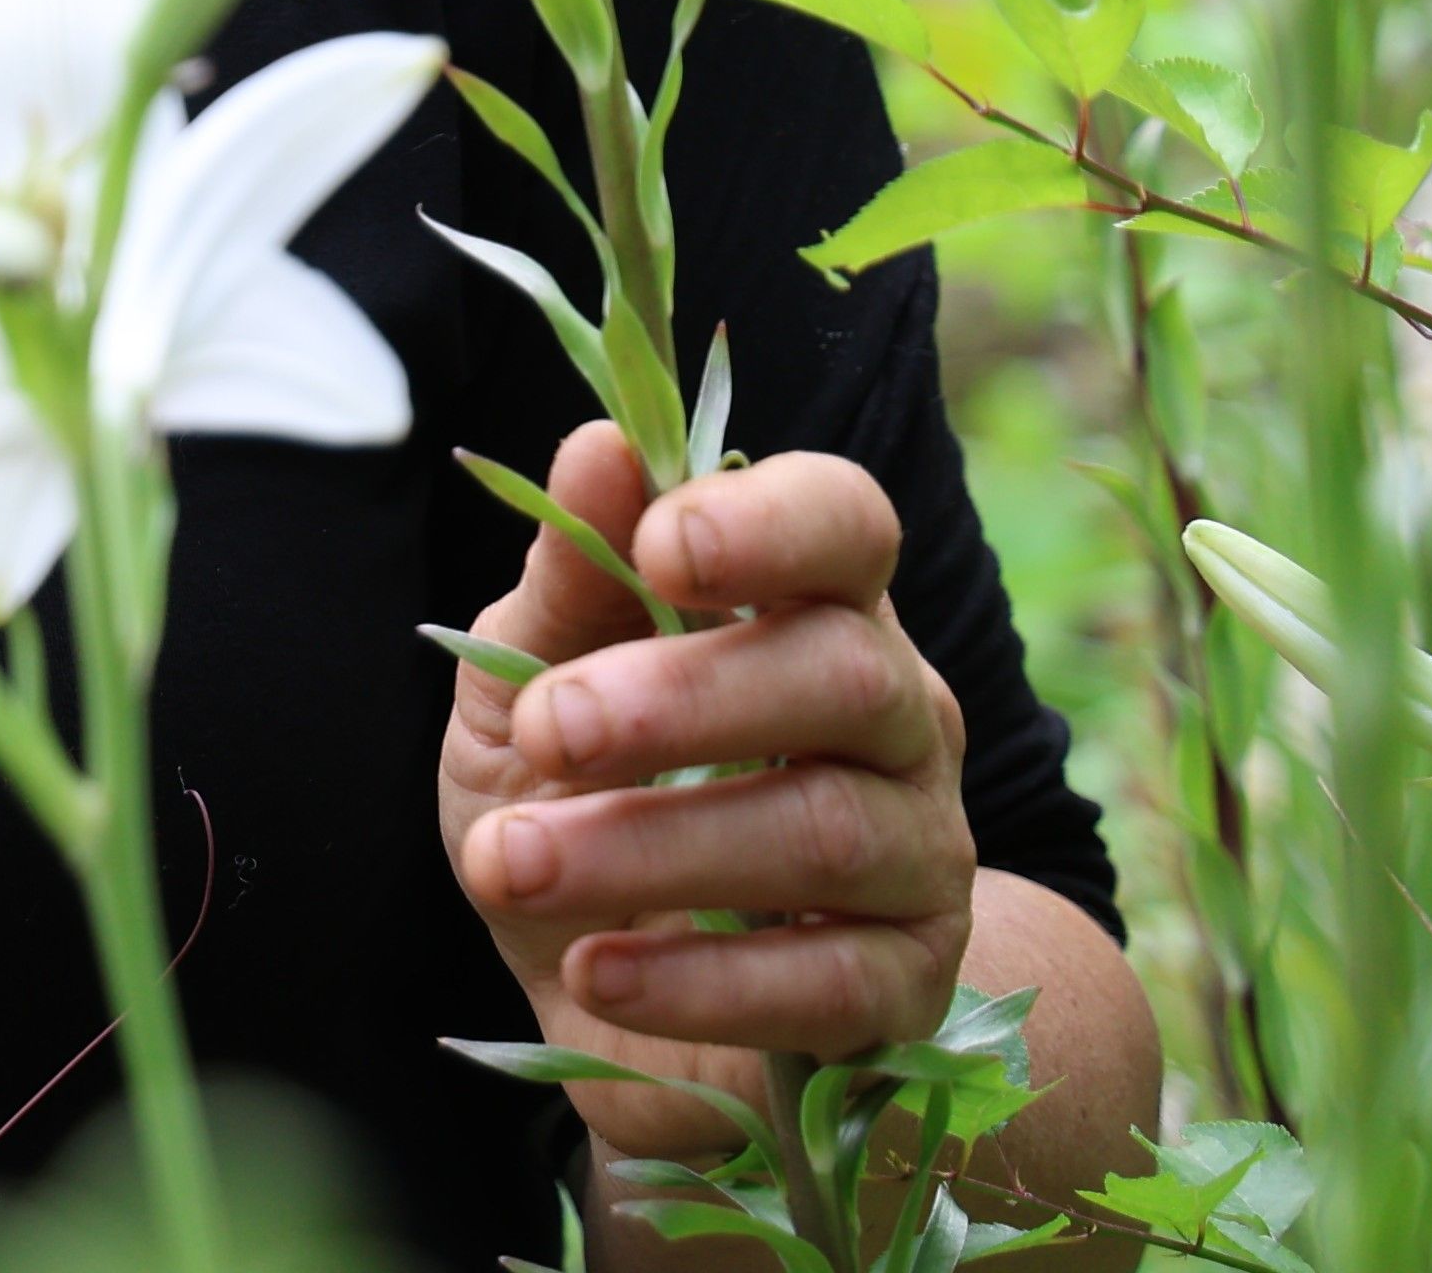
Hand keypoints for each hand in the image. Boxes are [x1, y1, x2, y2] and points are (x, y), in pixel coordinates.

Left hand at [438, 421, 976, 1151]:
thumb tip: (602, 445)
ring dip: (649, 848)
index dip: (770, 523)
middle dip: (682, 700)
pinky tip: (595, 971)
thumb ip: (569, 577)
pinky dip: (701, 981)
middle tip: (547, 729)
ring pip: (827, 829)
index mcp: (806, 607)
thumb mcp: (527, 678)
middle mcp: (893, 716)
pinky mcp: (907, 987)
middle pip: (844, 675)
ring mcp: (918, 852)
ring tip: (513, 864)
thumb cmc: (570, 791)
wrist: (600, 977)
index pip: (847, 524)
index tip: (660, 545)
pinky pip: (833, 981)